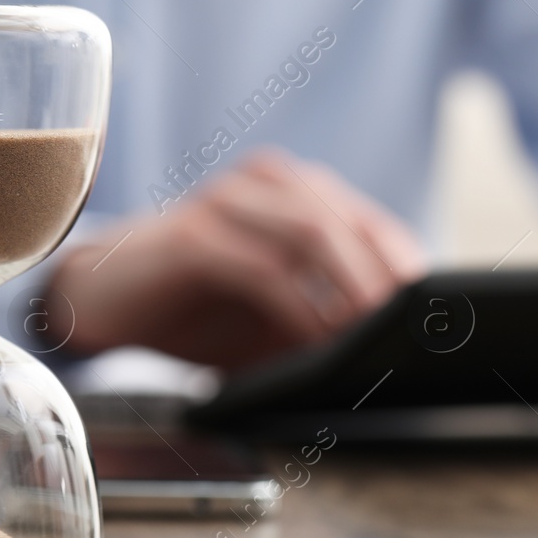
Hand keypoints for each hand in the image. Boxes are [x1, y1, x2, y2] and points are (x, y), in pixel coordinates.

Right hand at [43, 149, 427, 369]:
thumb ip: (324, 319)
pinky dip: (300, 306)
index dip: (405, 266)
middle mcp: (263, 183)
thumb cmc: (194, 309)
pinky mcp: (194, 236)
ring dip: (353, 287)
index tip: (437, 316)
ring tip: (379, 335)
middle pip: (348, 222)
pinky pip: (263, 267)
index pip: (368, 222)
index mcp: (291, 191)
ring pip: (314, 233)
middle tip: (416, 331)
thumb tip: (391, 354)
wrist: (100, 299)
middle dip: (387, 279)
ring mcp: (227, 204)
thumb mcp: (272, 316)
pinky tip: (320, 340)